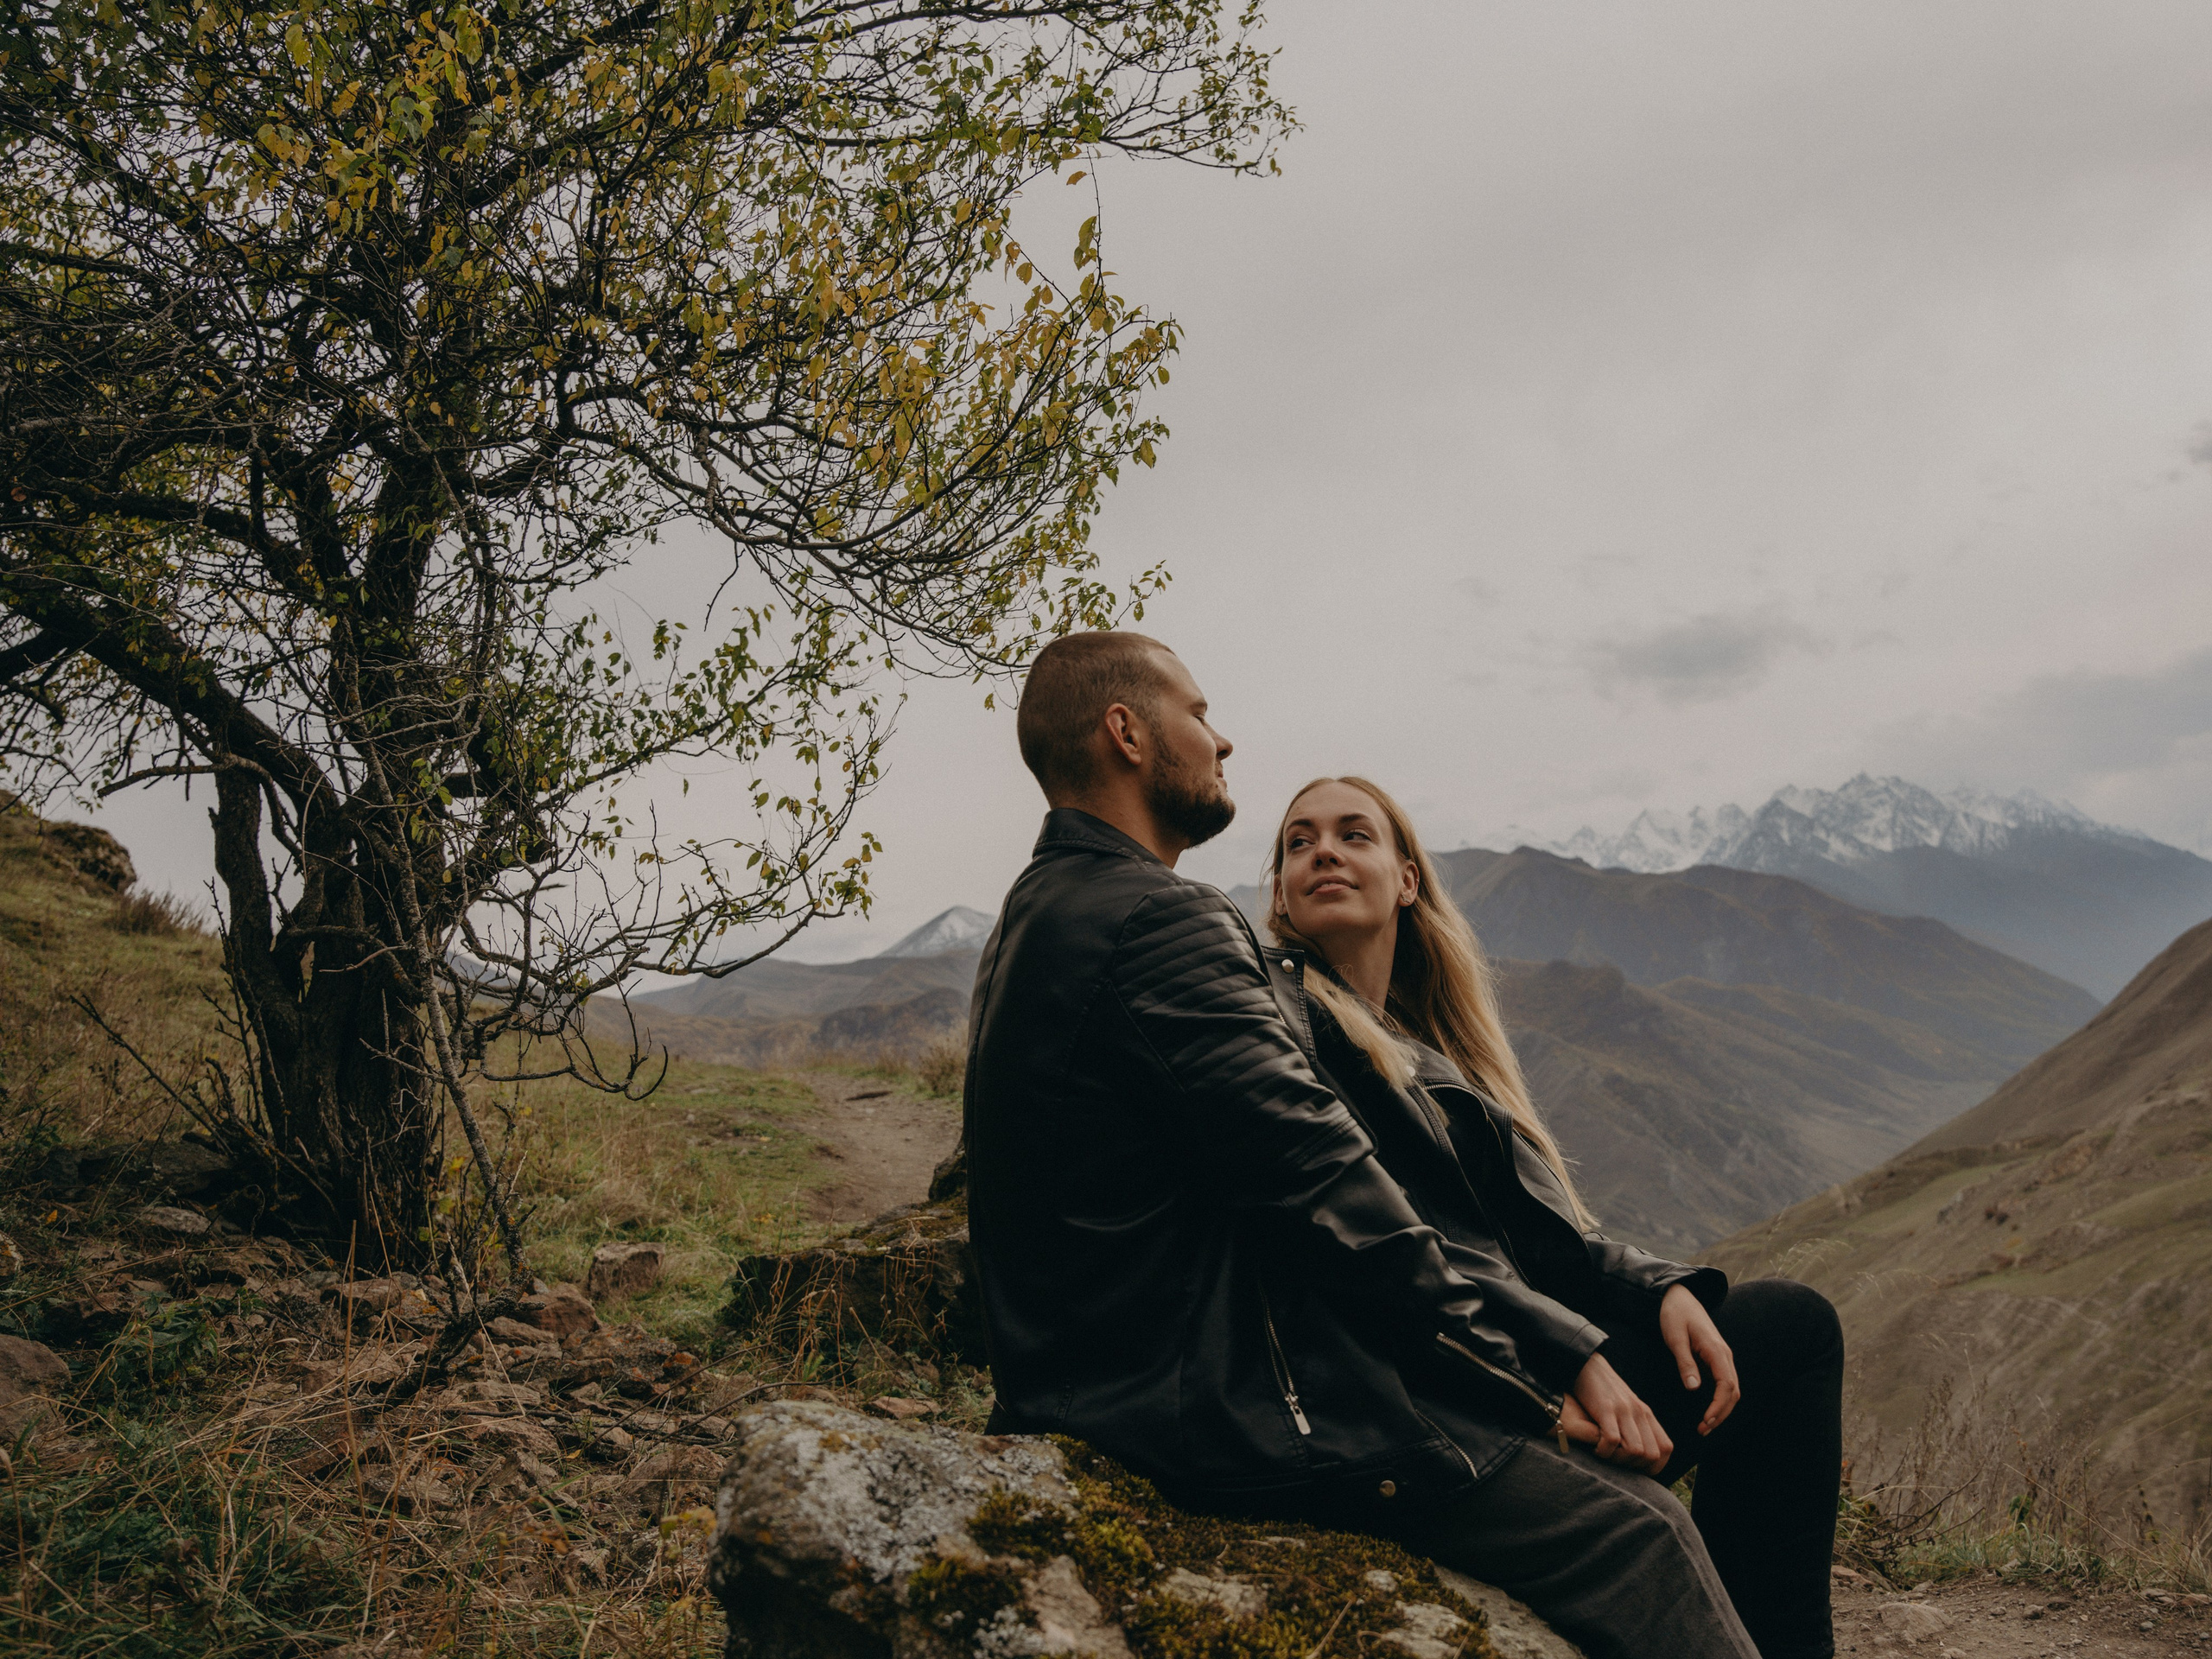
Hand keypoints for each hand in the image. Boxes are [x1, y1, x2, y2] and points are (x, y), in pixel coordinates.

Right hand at [1559, 1353, 1670, 1473]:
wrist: (1587, 1364)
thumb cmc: (1604, 1391)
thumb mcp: (1627, 1407)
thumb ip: (1637, 1426)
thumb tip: (1642, 1454)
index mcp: (1647, 1414)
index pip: (1666, 1449)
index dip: (1654, 1466)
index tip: (1635, 1468)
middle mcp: (1640, 1413)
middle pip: (1652, 1455)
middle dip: (1634, 1466)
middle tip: (1616, 1461)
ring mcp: (1624, 1411)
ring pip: (1635, 1451)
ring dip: (1618, 1460)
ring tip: (1605, 1454)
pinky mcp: (1606, 1408)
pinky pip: (1611, 1440)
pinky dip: (1604, 1451)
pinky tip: (1595, 1447)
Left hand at [1659, 1283, 1739, 1436]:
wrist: (1678, 1295)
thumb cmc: (1674, 1314)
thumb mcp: (1675, 1337)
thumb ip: (1685, 1362)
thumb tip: (1694, 1388)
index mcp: (1716, 1350)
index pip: (1727, 1386)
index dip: (1718, 1407)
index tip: (1705, 1422)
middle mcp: (1724, 1355)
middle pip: (1733, 1392)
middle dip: (1721, 1414)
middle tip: (1702, 1430)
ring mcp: (1722, 1356)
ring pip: (1731, 1389)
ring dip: (1721, 1409)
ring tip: (1704, 1426)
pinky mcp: (1716, 1358)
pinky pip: (1724, 1383)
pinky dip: (1720, 1400)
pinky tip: (1708, 1411)